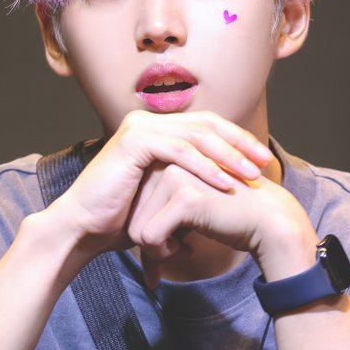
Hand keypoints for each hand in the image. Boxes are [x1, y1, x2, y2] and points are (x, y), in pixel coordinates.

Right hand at [43, 110, 273, 265]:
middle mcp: (147, 121)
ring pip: (196, 135)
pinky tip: (226, 183)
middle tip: (265, 162)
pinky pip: (179, 151)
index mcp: (156, 128)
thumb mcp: (163, 192)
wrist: (84, 228)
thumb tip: (224, 183)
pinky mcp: (134, 142)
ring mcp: (139, 128)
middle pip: (206, 124)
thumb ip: (188, 180)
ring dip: (228, 155)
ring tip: (252, 174)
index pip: (206, 125)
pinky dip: (205, 167)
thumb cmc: (122, 216)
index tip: (262, 159)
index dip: (236, 139)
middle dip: (239, 143)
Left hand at [126, 160, 316, 286]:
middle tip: (176, 249)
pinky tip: (186, 249)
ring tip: (182, 247)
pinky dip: (162, 252)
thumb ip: (160, 222)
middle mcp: (167, 161)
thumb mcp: (186, 215)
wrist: (267, 220)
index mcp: (166, 158)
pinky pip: (149, 236)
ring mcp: (175, 174)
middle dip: (149, 241)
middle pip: (131, 213)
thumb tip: (144, 274)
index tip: (171, 241)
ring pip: (135, 227)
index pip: (133, 201)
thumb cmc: (228, 219)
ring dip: (155, 249)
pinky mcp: (184, 195)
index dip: (147, 228)